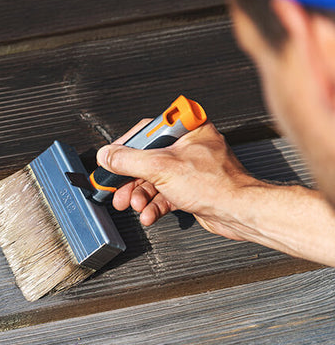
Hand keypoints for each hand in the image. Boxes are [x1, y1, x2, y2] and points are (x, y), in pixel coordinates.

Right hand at [96, 120, 258, 239]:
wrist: (239, 212)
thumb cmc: (216, 185)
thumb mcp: (160, 168)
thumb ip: (128, 160)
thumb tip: (106, 155)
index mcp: (187, 130)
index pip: (147, 132)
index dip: (126, 147)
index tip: (112, 160)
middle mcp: (189, 146)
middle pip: (147, 160)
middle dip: (131, 180)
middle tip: (118, 191)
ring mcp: (190, 169)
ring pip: (154, 180)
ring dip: (141, 195)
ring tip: (135, 205)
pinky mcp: (192, 188)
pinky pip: (165, 194)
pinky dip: (154, 205)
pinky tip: (149, 214)